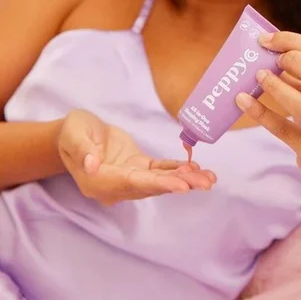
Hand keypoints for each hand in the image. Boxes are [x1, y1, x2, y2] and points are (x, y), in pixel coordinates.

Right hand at [57, 110, 216, 205]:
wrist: (74, 133)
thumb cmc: (72, 132)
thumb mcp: (73, 135)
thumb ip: (83, 150)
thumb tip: (92, 165)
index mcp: (98, 182)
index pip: (133, 184)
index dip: (159, 184)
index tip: (183, 186)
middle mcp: (115, 186)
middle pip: (152, 186)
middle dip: (181, 184)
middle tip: (206, 182)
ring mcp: (128, 178)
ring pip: (159, 181)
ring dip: (185, 180)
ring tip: (209, 178)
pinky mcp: (137, 168)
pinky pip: (160, 171)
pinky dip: (178, 170)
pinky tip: (197, 168)